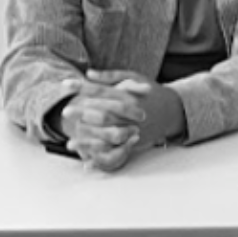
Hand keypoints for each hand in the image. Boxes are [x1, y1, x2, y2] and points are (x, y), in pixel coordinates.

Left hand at [53, 71, 182, 172]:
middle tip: (65, 112)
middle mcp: (130, 113)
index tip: (65, 85)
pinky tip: (85, 162)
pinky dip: (101, 158)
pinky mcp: (134, 142)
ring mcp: (133, 129)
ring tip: (69, 143)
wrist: (172, 111)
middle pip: (104, 113)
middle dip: (84, 113)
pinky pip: (116, 152)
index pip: (102, 90)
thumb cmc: (150, 92)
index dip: (83, 87)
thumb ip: (111, 76)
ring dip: (89, 141)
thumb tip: (89, 73)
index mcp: (128, 95)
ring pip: (108, 135)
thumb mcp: (134, 78)